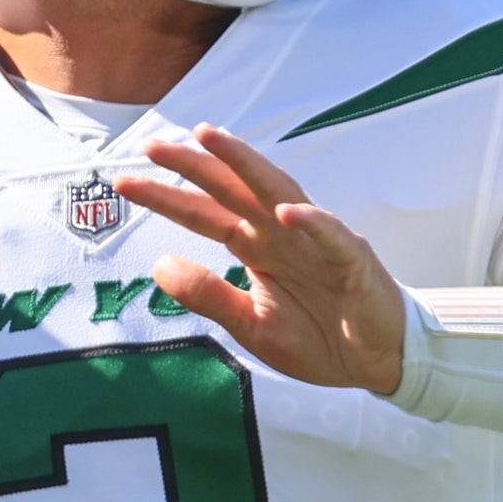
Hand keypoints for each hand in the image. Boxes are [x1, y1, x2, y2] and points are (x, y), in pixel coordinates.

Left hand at [113, 124, 408, 393]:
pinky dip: (313, 223)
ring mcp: (318, 242)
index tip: (124, 182)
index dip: (167, 198)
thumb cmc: (321, 338)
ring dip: (246, 164)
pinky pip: (332, 238)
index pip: (205, 214)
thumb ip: (209, 294)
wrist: (377, 362)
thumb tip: (159, 264)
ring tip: (212, 139)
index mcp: (258, 246)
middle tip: (152, 146)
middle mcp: (283, 233)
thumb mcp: (251, 325)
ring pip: (279, 192)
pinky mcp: (353, 262)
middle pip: (233, 190)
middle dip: (194, 166)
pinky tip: (287, 212)